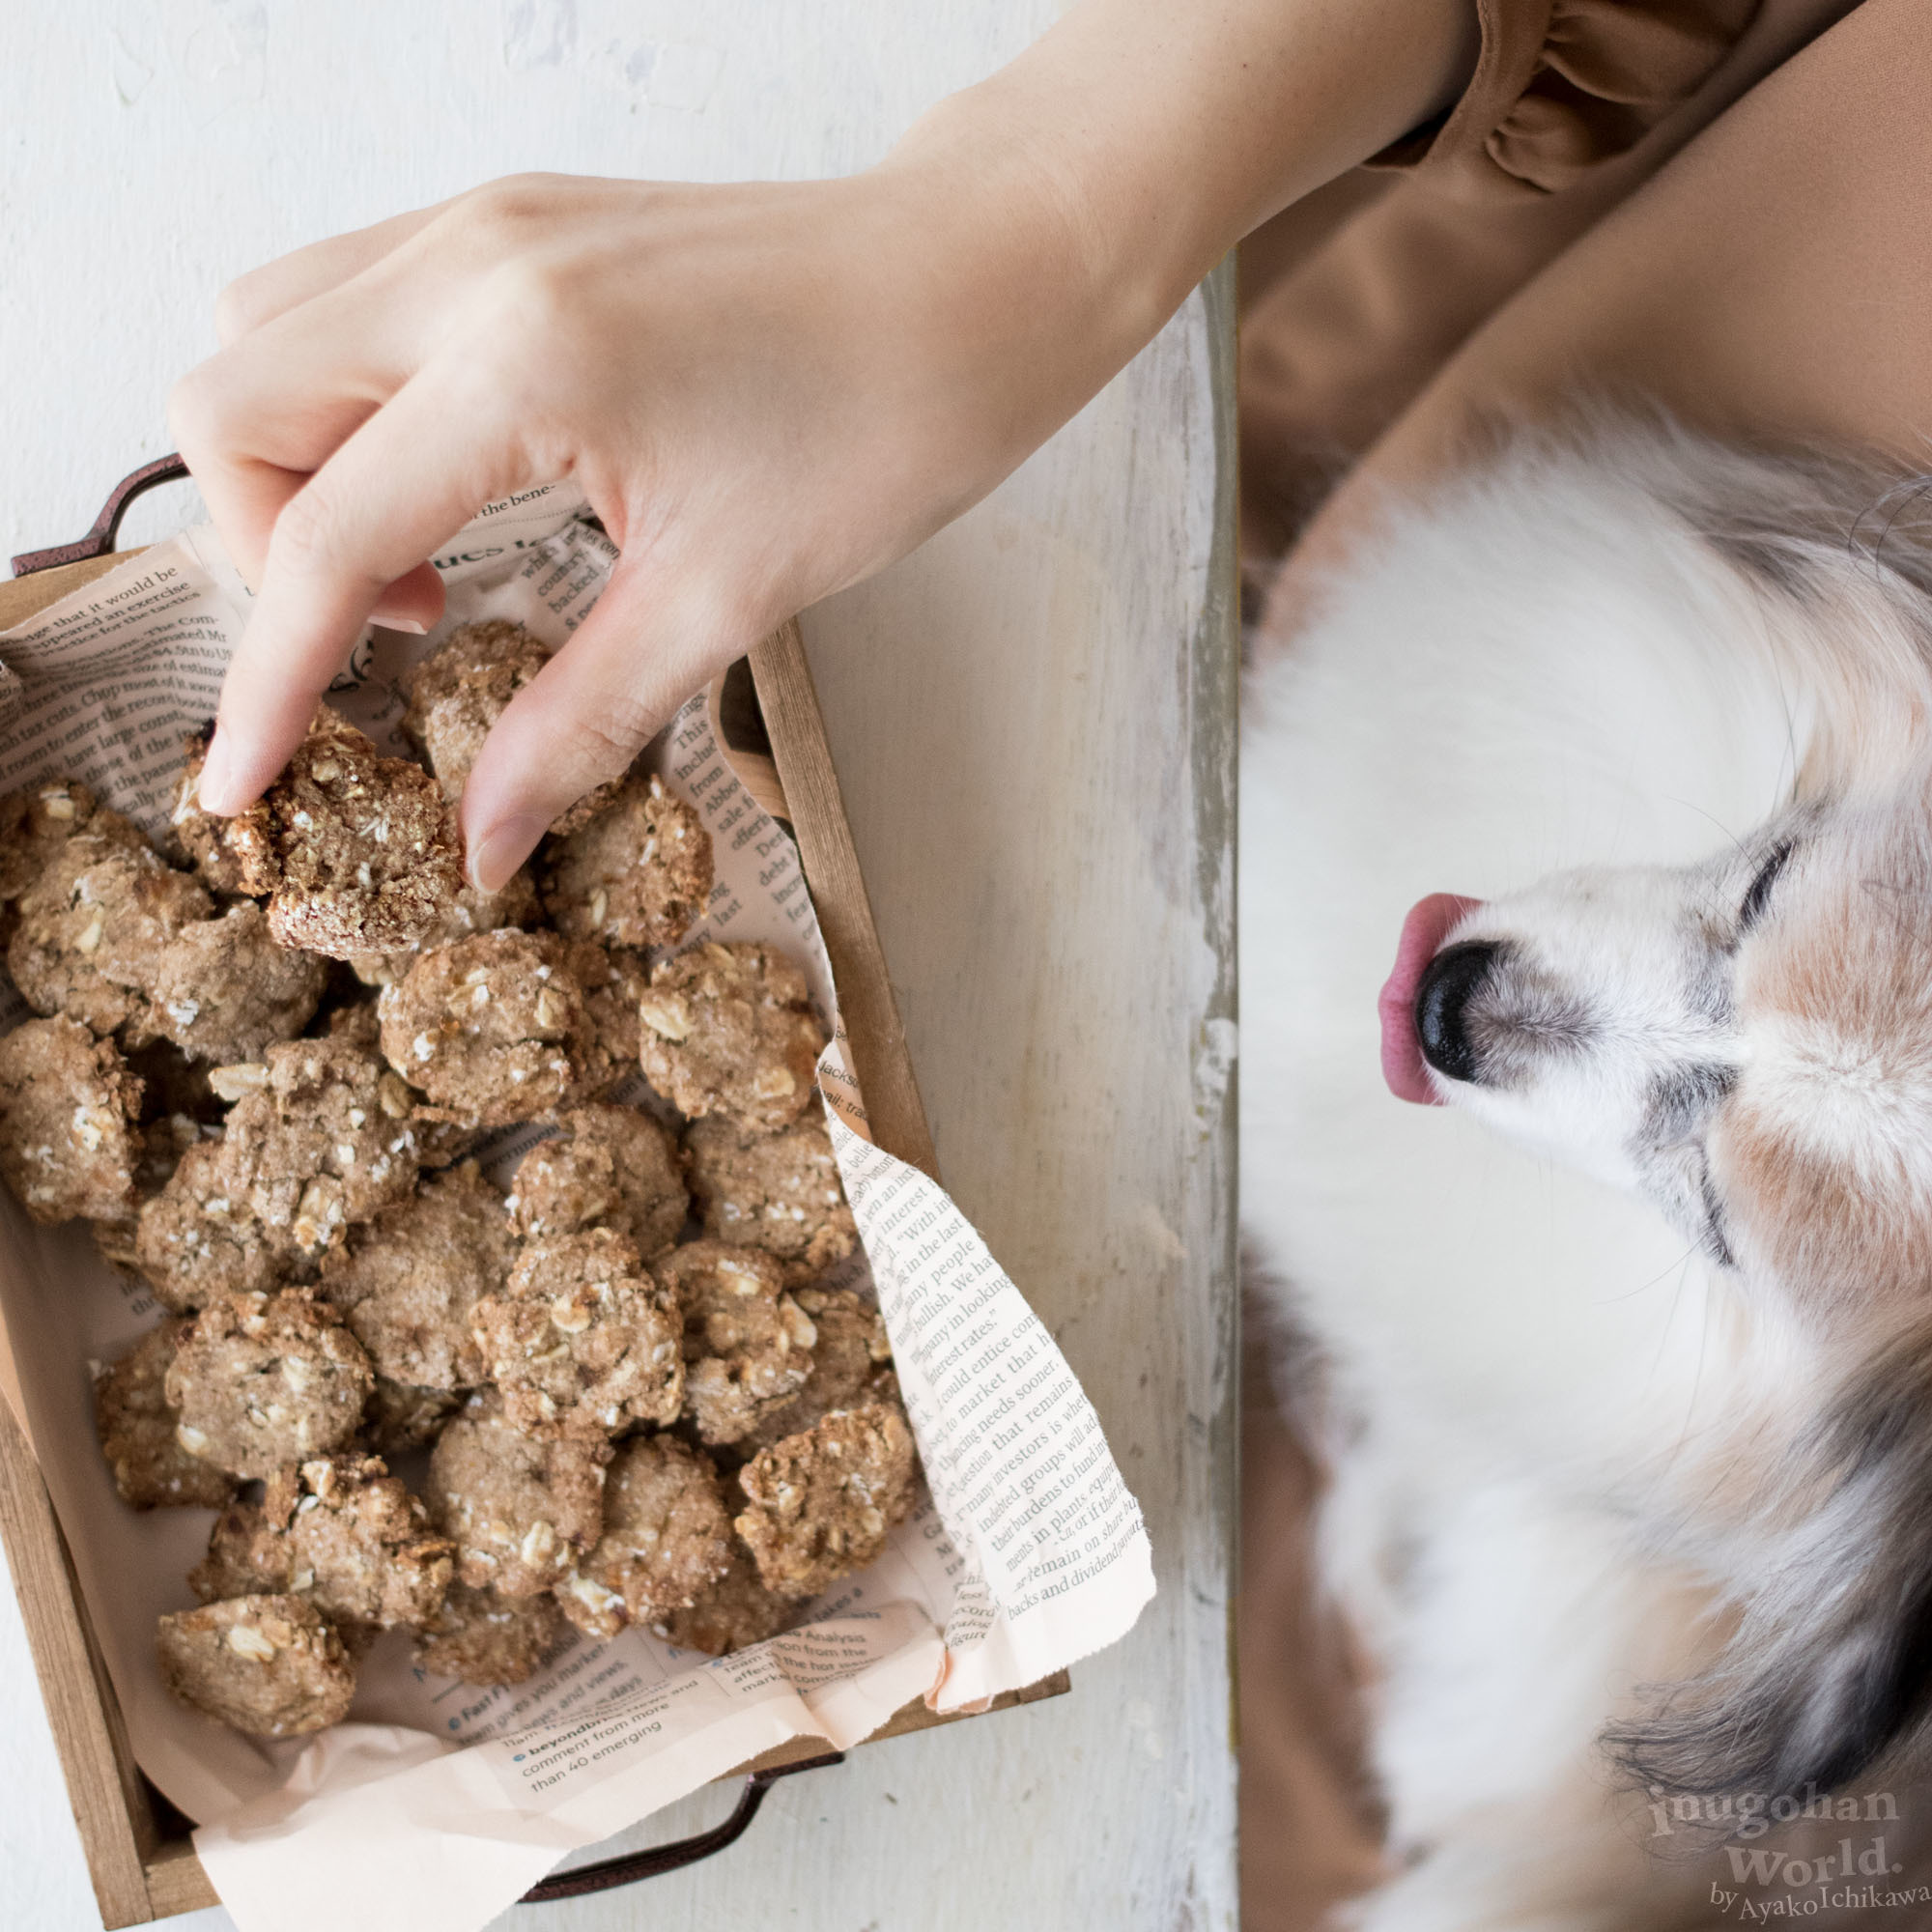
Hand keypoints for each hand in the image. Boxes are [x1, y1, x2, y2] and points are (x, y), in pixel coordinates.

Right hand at [172, 167, 1107, 888]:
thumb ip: (578, 723)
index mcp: (522, 359)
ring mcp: (481, 221)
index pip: (320, 537)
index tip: (244, 784)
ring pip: (266, 331)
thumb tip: (479, 840)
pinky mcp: (511, 217)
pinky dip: (352, 406)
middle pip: (230, 400)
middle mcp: (469, 264)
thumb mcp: (728, 598)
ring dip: (296, 465)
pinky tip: (456, 482)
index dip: (268, 683)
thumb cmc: (889, 418)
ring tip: (429, 565)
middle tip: (396, 639)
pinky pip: (347, 299)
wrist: (982, 279)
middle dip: (263, 546)